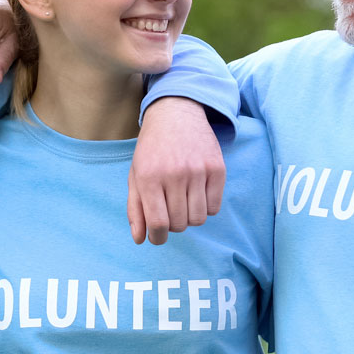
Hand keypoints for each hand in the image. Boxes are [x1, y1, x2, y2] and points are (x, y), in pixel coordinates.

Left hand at [128, 97, 225, 244]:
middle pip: (179, 224)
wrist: (176, 114)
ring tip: (183, 202)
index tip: (157, 237)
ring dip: (190, 217)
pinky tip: (197, 193)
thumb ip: (136, 208)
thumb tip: (140, 239)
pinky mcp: (217, 169)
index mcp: (149, 177)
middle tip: (170, 211)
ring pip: (198, 219)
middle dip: (173, 225)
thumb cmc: (152, 149)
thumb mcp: (136, 175)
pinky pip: (215, 207)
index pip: (158, 223)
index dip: (157, 238)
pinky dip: (206, 207)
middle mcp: (174, 174)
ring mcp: (198, 171)